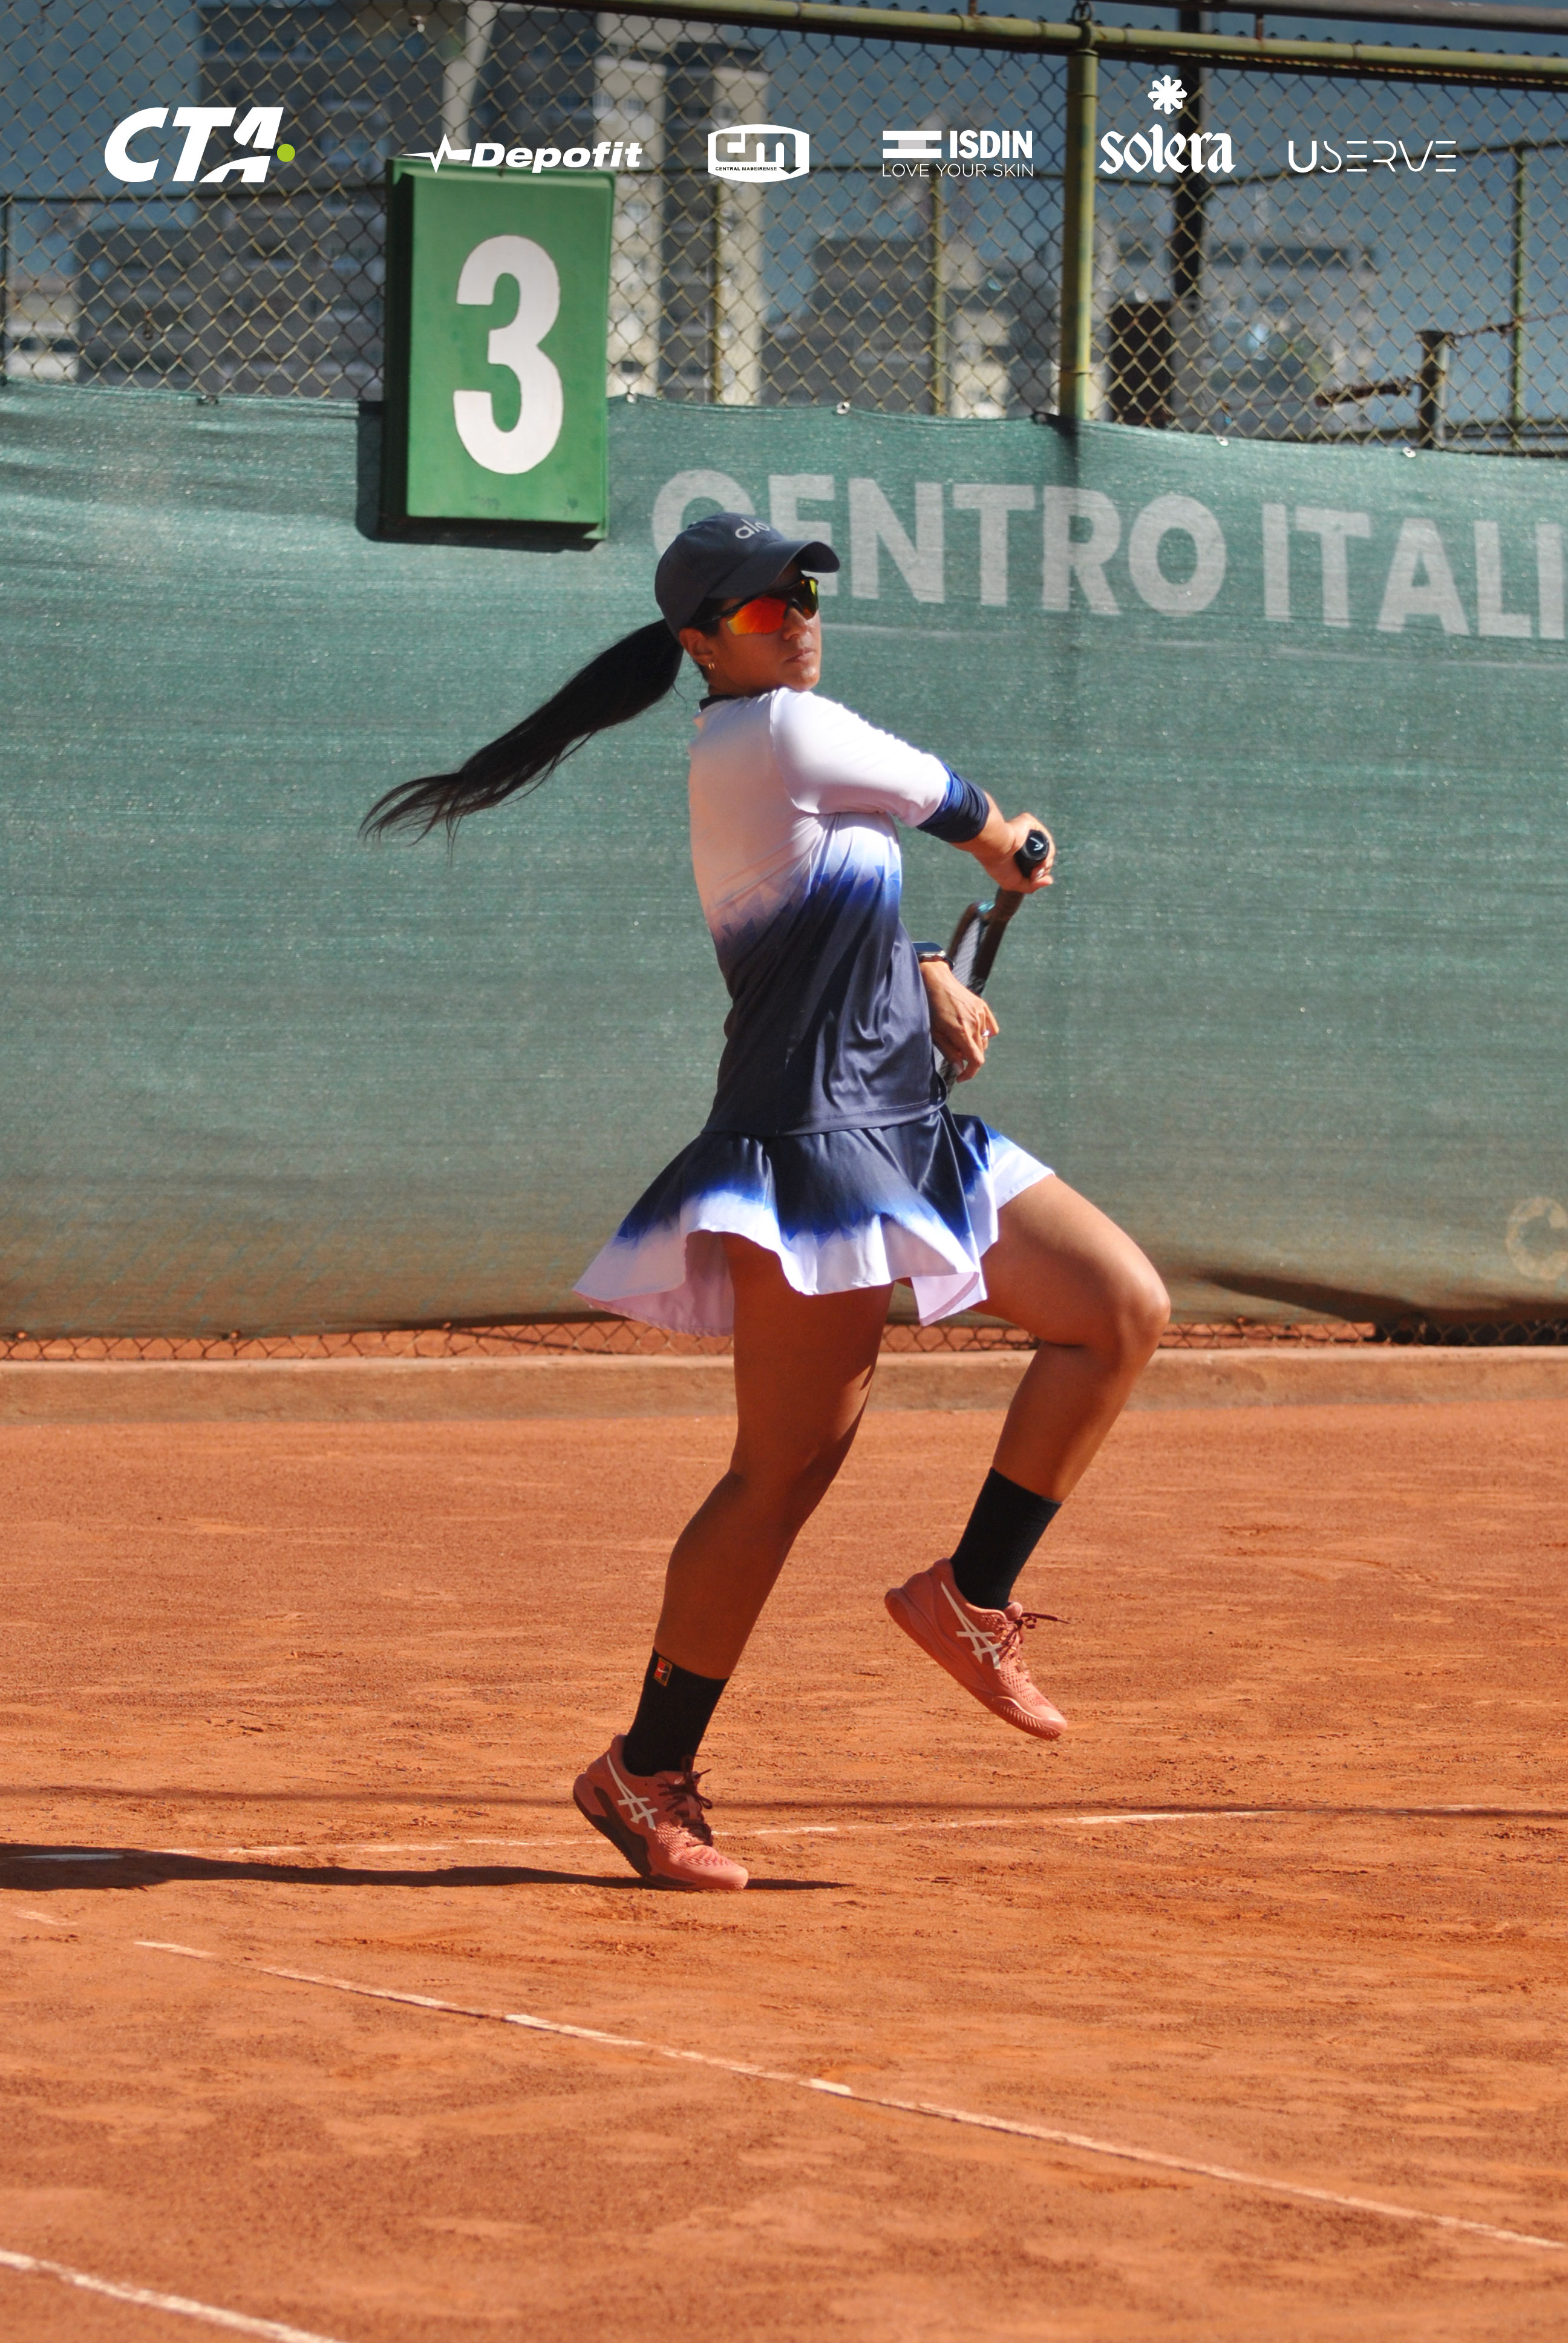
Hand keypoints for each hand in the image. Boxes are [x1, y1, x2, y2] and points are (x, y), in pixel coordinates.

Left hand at [920, 959, 997, 1082]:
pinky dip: (983, 1034)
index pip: (976, 1060)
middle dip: (969, 1060)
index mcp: (961, 1032)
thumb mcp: (934, 1033)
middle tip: (955, 1055)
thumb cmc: (930, 1008)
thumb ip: (948, 1051)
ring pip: (984, 1041)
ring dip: (975, 1046)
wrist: (935, 981)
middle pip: (981, 1052)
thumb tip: (959, 1068)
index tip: (960, 1077)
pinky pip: (990, 1029)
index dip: (970, 1073)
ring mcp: (981, 1015)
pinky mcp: (983, 1007)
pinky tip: (971, 1031)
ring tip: (959, 1039)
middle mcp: (975, 1024)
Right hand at [969, 811, 1054, 898]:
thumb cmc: (999, 867)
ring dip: (1047, 862)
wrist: (995, 849)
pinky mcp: (1031, 825)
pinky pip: (1046, 839)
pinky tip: (1043, 859)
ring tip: (1037, 868)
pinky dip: (1049, 851)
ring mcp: (1028, 834)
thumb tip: (1050, 880)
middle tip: (1034, 874)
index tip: (1033, 877)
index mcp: (1017, 855)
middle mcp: (1023, 843)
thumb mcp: (1014, 883)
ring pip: (1047, 849)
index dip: (1039, 873)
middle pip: (1044, 857)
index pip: (1036, 864)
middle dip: (1043, 869)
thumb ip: (1032, 885)